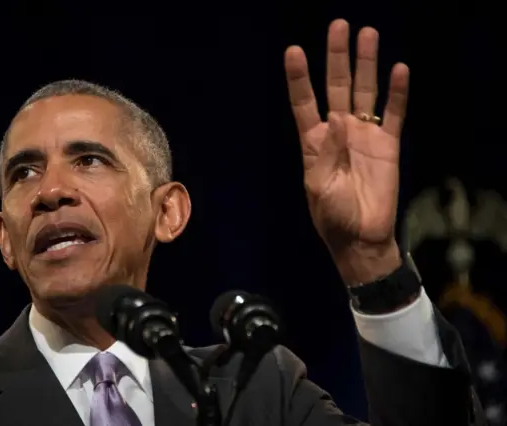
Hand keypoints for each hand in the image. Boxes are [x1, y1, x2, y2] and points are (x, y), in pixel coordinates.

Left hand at [285, 19, 408, 283]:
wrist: (361, 238)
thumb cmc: (333, 217)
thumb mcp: (321, 188)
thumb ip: (330, 154)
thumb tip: (339, 119)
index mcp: (314, 143)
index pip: (304, 102)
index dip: (299, 78)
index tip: (292, 50)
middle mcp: (338, 132)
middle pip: (336, 86)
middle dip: (337, 57)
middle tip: (338, 25)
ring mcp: (364, 136)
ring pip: (365, 92)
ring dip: (366, 65)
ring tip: (367, 34)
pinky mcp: (388, 145)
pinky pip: (393, 114)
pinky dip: (397, 94)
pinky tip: (398, 70)